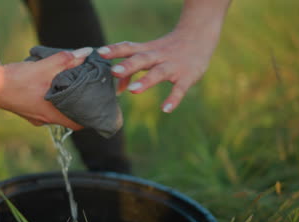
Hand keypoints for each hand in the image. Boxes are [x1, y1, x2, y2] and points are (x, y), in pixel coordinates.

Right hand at [0, 47, 93, 128]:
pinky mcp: (27, 110)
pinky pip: (45, 108)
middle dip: (78, 107)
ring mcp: (34, 116)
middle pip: (68, 117)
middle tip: (87, 94)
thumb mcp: (45, 67)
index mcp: (52, 115)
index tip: (96, 107)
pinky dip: (51, 100)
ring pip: (56, 112)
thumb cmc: (18, 79)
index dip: (89, 118)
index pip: (78, 125)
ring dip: (64, 103)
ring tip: (72, 88)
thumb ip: (67, 60)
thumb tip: (87, 53)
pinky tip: (51, 87)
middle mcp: (44, 120)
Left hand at [97, 28, 219, 112]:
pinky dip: (173, 99)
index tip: (99, 52)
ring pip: (159, 73)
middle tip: (114, 71)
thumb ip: (131, 71)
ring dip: (146, 81)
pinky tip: (165, 109)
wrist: (199, 36)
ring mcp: (173, 66)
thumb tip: (117, 90)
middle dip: (128, 66)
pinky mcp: (188, 76)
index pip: (128, 48)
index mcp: (147, 50)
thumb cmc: (167, 49)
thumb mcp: (149, 55)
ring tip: (132, 91)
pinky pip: (180, 89)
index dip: (114, 50)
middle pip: (142, 59)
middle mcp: (158, 56)